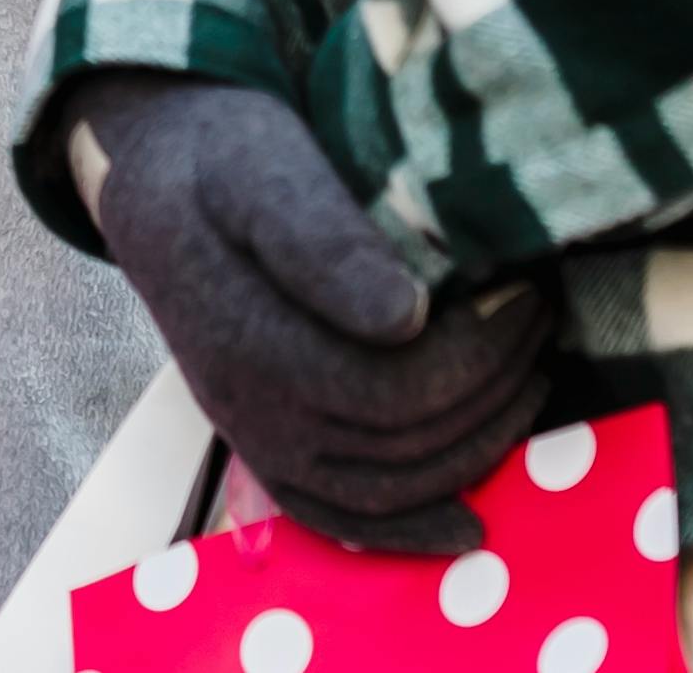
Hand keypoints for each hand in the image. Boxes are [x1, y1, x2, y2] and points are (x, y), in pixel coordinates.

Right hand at [66, 74, 551, 553]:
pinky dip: (407, 532)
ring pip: (389, 488)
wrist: (152, 178)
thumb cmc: (218, 159)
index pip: (399, 389)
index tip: (526, 292)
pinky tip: (467, 527)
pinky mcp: (266, 448)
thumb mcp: (262, 168)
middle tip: (541, 317)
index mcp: (254, 341)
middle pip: (406, 441)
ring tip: (529, 379)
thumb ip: (323, 242)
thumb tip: (406, 316)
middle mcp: (254, 412)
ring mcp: (258, 439)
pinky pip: (338, 519)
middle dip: (493, 388)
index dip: (479, 356)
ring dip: (475, 446)